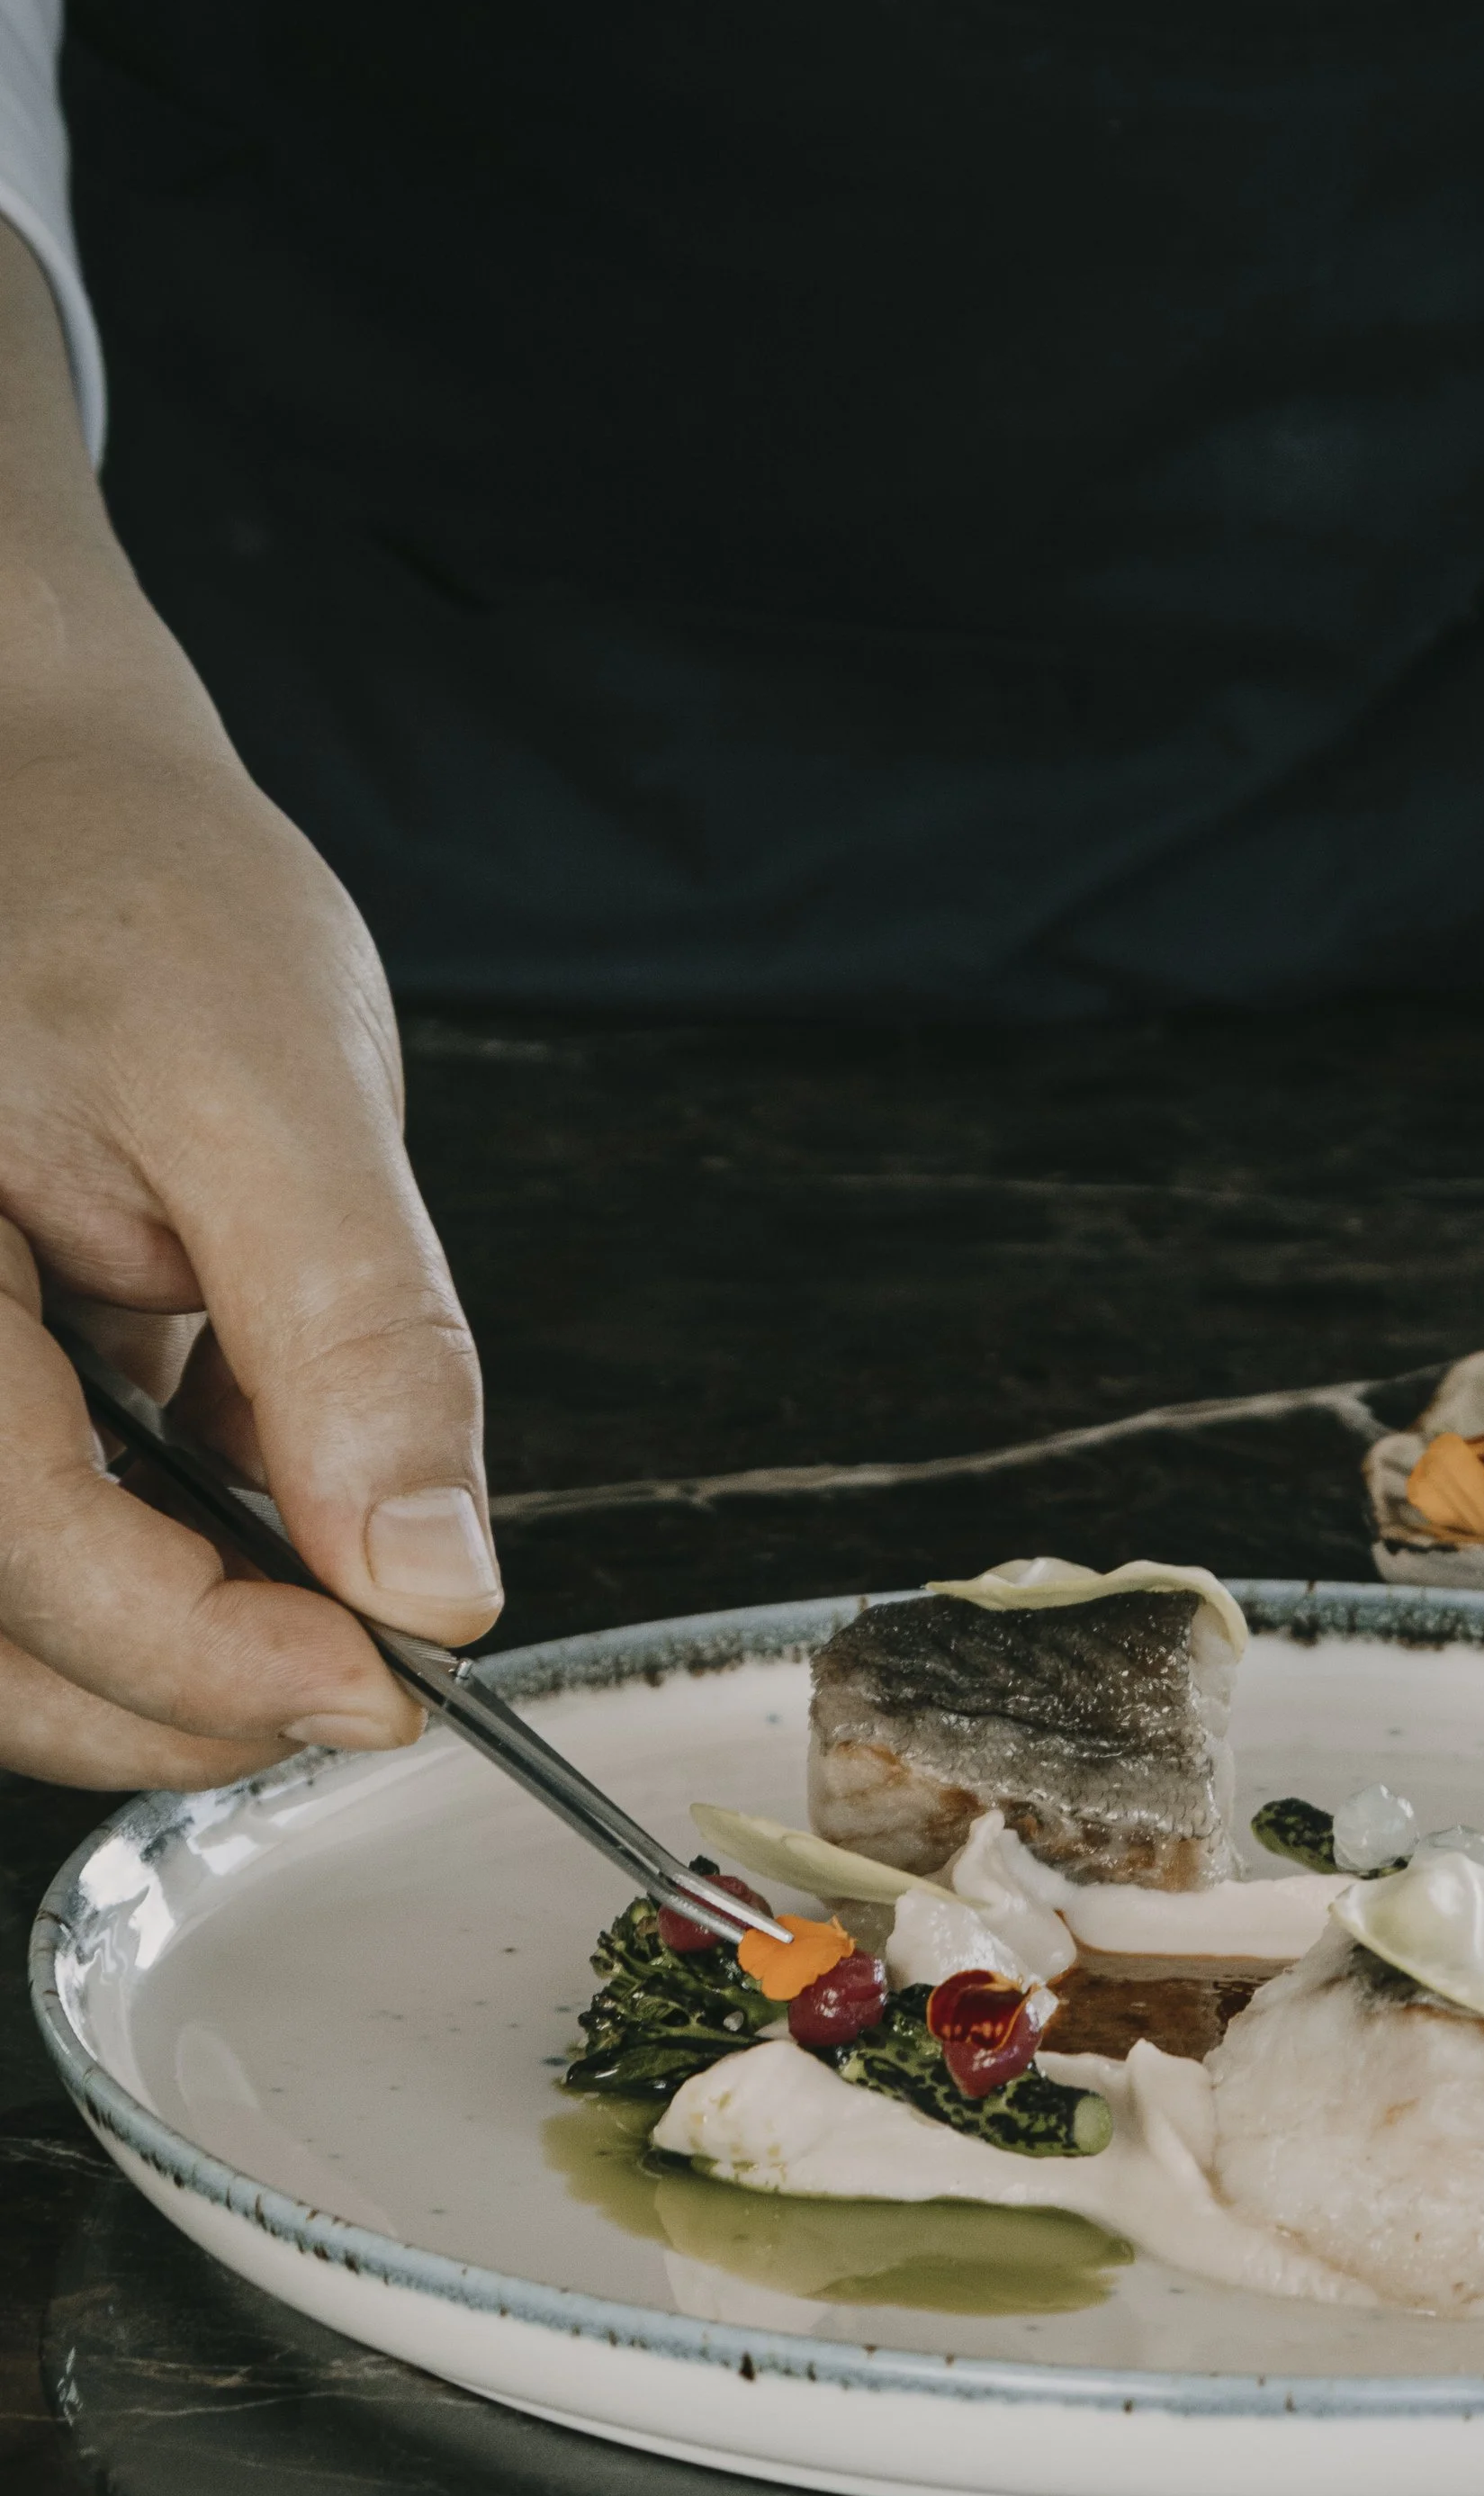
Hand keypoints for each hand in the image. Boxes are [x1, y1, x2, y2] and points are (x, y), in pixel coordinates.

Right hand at [0, 228, 498, 1790]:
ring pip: (16, 1622)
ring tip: (324, 1608)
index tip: (377, 1682)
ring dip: (171, 1659)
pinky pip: (41, 1547)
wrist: (52, 797)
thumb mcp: (276, 1084)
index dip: (201, 1655)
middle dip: (180, 1698)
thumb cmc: (125, 890)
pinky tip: (258, 1504)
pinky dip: (160, 1577)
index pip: (24, 1553)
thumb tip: (431, 1582)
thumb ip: (356, 1341)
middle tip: (366, 1686)